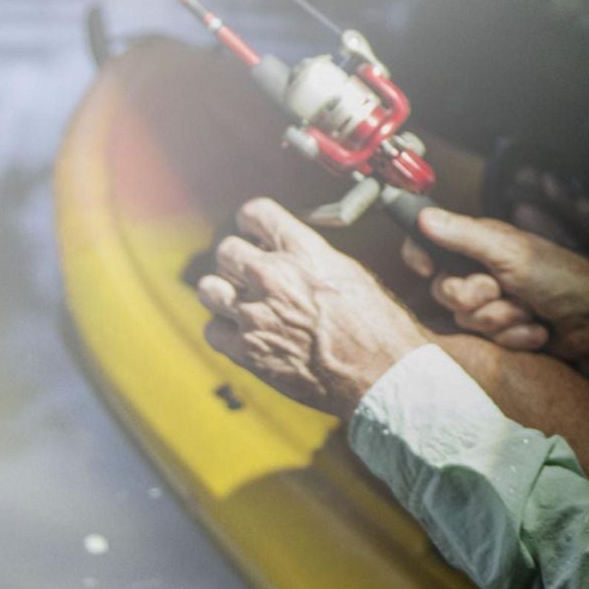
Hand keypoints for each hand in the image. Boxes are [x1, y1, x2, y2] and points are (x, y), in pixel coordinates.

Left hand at [198, 197, 428, 417]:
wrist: (379, 374)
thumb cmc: (376, 327)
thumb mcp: (350, 273)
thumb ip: (311, 257)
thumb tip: (290, 254)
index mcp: (303, 252)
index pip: (255, 213)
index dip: (252, 223)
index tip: (254, 233)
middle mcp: (273, 277)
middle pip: (226, 250)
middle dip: (237, 259)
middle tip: (249, 272)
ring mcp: (255, 315)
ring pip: (209, 288)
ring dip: (223, 293)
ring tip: (240, 301)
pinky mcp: (246, 351)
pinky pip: (212, 330)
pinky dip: (224, 330)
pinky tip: (243, 332)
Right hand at [403, 208, 588, 361]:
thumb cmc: (559, 275)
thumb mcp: (510, 252)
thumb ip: (466, 236)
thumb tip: (424, 216)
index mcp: (478, 244)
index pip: (428, 244)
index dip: (419, 257)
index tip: (426, 269)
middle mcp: (480, 271)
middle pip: (444, 291)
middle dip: (476, 298)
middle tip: (501, 289)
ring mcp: (492, 302)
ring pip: (467, 320)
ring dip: (502, 319)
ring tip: (529, 310)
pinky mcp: (503, 329)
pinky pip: (491, 341)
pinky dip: (517, 337)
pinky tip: (538, 330)